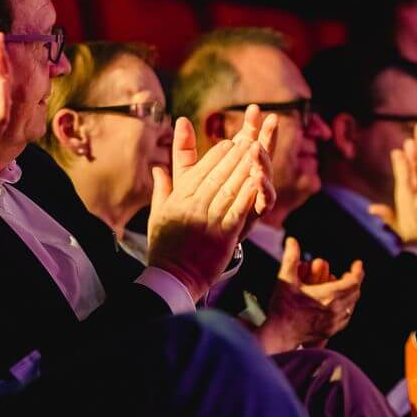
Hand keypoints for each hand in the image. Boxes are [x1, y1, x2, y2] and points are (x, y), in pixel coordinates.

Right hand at [147, 112, 276, 301]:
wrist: (172, 278)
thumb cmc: (164, 247)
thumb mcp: (157, 214)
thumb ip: (161, 189)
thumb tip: (157, 168)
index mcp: (179, 199)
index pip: (199, 171)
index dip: (216, 155)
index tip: (229, 142)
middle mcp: (193, 206)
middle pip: (217, 176)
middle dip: (234, 156)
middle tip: (249, 139)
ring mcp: (208, 221)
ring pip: (229, 189)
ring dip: (244, 169)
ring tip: (257, 153)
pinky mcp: (223, 236)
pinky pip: (238, 211)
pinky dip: (248, 194)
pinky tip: (258, 181)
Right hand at [258, 236, 363, 351]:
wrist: (279, 334)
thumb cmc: (282, 307)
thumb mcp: (285, 279)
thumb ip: (290, 257)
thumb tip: (292, 240)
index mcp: (328, 296)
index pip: (353, 281)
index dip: (357, 271)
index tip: (357, 263)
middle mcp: (335, 310)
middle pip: (355, 293)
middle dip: (354, 281)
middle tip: (348, 274)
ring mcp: (334, 323)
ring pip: (351, 305)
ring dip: (350, 294)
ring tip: (343, 287)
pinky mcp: (330, 331)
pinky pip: (345, 317)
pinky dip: (345, 308)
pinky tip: (338, 304)